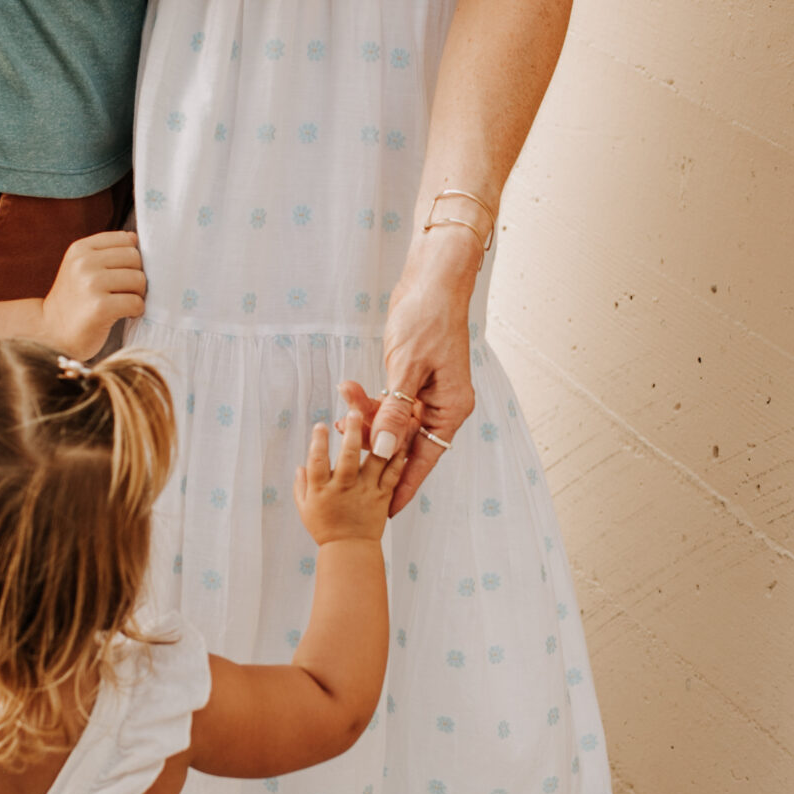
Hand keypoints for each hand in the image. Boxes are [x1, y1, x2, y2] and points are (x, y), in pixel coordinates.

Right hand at [36, 230, 146, 358]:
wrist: (51, 332)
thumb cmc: (74, 300)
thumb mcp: (81, 267)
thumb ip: (106, 252)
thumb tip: (134, 238)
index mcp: (80, 249)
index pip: (125, 239)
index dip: (131, 258)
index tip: (121, 273)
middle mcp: (84, 262)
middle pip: (134, 258)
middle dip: (135, 277)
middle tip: (124, 292)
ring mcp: (91, 284)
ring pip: (139, 279)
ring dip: (137, 295)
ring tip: (123, 303)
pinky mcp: (100, 307)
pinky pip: (136, 302)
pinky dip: (136, 310)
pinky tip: (124, 314)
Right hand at [294, 406, 401, 544]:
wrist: (350, 550)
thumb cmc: (325, 529)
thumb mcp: (305, 508)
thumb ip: (301, 485)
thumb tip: (299, 465)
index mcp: (322, 490)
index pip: (317, 461)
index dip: (318, 442)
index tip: (320, 425)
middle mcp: (344, 488)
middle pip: (348, 456)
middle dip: (352, 433)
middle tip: (354, 412)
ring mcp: (366, 491)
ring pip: (374, 461)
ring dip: (379, 438)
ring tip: (384, 418)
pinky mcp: (383, 496)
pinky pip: (393, 474)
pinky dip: (398, 457)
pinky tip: (401, 440)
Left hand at [358, 233, 479, 513]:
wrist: (432, 280)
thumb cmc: (427, 318)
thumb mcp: (407, 368)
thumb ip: (394, 412)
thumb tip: (384, 452)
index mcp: (452, 408)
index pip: (425, 459)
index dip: (403, 486)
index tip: (386, 513)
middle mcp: (443, 406)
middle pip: (406, 442)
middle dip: (374, 445)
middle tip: (343, 451)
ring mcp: (428, 394)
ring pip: (392, 422)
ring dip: (365, 418)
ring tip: (341, 411)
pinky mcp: (412, 380)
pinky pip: (389, 402)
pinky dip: (369, 400)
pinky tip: (348, 391)